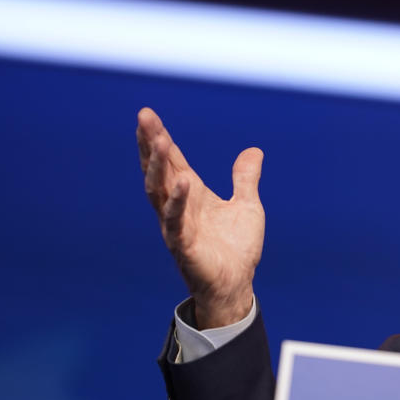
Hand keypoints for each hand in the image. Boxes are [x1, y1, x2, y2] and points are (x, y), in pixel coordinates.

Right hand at [137, 107, 264, 327]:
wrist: (236, 285)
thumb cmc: (235, 248)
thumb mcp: (246, 205)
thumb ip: (245, 178)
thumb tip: (254, 150)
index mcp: (192, 195)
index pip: (172, 160)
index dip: (160, 137)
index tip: (148, 114)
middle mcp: (179, 206)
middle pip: (159, 170)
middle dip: (150, 144)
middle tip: (144, 117)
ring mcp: (177, 226)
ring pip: (160, 192)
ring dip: (157, 166)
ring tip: (157, 140)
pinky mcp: (184, 246)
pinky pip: (176, 222)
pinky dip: (178, 202)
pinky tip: (182, 182)